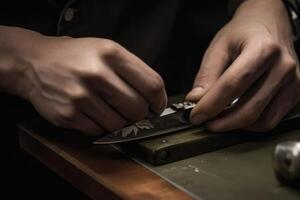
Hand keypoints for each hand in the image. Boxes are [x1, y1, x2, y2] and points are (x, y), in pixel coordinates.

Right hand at [10, 34, 166, 135]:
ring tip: (112, 112)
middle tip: (135, 113)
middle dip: (141, 116)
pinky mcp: (68, 115)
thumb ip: (131, 70)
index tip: (156, 107)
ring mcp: (81, 96)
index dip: (159, 101)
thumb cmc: (74, 57)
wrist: (32, 63)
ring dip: (121, 124)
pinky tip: (94, 114)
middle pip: (138, 109)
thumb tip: (154, 98)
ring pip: (120, 125)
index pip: (152, 84)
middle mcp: (97, 74)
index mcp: (111, 53)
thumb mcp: (104, 50)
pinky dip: (101, 127)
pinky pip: (99, 132)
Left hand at [186, 0, 299, 131]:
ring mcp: (293, 81)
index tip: (196, 116)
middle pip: (249, 109)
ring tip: (219, 119)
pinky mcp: (295, 93)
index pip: (232, 86)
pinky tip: (237, 117)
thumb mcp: (219, 47)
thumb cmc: (244, 32)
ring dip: (236, 126)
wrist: (268, 23)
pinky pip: (272, 120)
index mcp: (262, 49)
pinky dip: (251, 125)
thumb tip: (196, 100)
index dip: (211, 105)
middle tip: (206, 123)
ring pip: (262, 121)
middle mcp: (282, 67)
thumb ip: (207, 75)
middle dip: (222, 123)